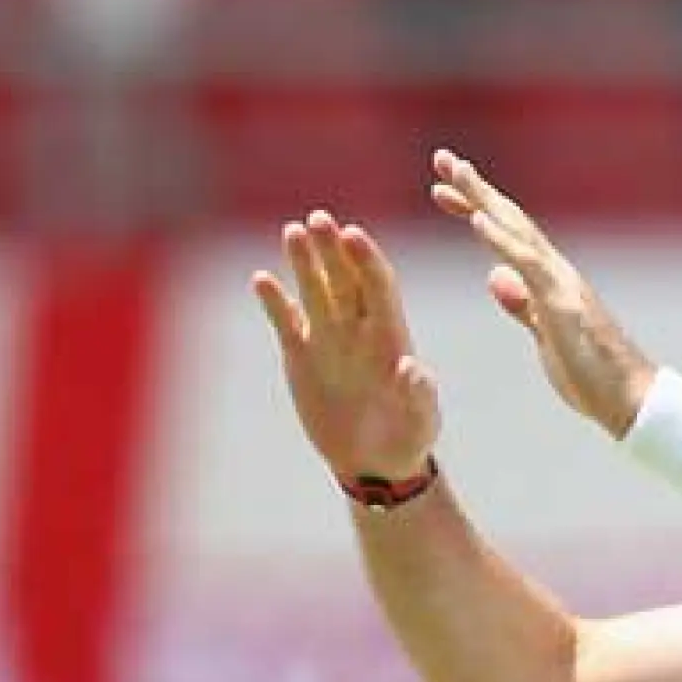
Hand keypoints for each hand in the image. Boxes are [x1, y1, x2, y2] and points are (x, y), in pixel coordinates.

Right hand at [253, 212, 440, 486]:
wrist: (373, 462)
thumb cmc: (408, 438)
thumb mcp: (421, 420)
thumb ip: (418, 393)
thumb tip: (412, 367)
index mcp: (391, 335)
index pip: (379, 285)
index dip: (366, 259)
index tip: (353, 235)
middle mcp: (358, 327)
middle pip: (344, 277)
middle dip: (332, 248)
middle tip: (319, 219)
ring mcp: (328, 337)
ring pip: (314, 289)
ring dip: (303, 261)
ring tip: (292, 231)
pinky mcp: (301, 354)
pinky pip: (286, 320)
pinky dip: (274, 301)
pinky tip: (261, 280)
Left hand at [432, 150, 653, 438]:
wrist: (631, 399)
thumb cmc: (593, 375)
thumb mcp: (546, 337)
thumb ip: (523, 306)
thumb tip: (495, 276)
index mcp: (549, 281)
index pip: (508, 236)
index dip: (475, 210)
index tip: (442, 192)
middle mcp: (556, 272)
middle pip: (510, 219)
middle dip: (475, 188)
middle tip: (443, 158)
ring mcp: (561, 283)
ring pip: (518, 229)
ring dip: (484, 197)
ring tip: (455, 170)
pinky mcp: (563, 302)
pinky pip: (528, 262)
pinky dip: (502, 238)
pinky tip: (477, 218)